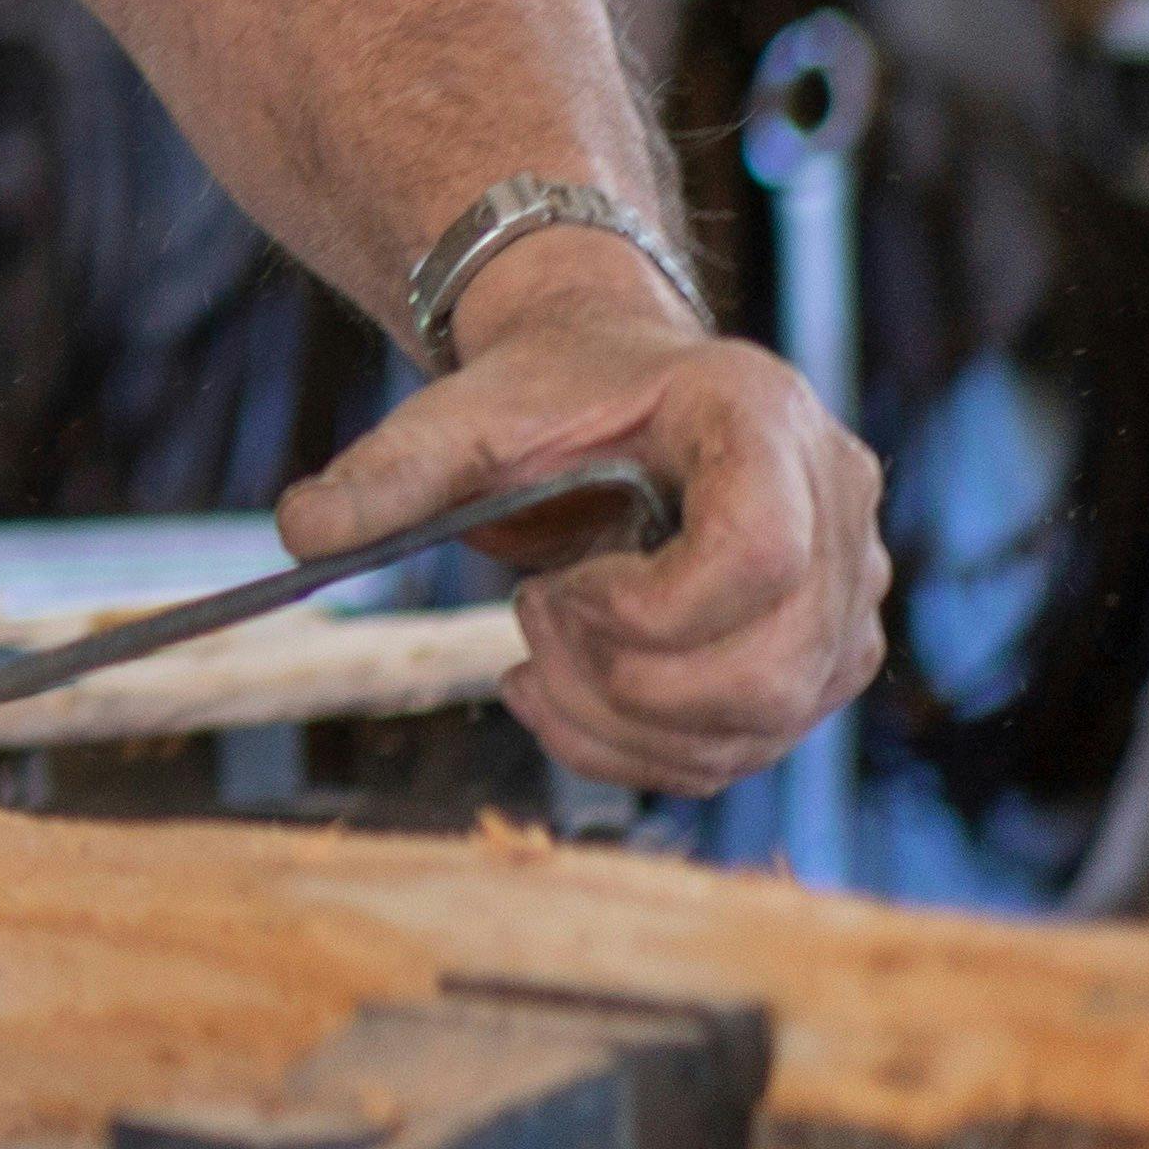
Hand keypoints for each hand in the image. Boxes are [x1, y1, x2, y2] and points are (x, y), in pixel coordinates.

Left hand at [285, 258, 883, 796]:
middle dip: (630, 684)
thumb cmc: (544, 397)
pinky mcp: (823, 655)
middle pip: (775, 666)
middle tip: (533, 625)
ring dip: (628, 729)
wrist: (609, 394)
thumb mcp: (459, 416)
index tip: (556, 593)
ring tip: (537, 664)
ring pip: (768, 725)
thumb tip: (302, 533)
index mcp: (759, 414)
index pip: (759, 556)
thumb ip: (388, 474)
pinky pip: (752, 748)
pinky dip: (645, 753)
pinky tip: (563, 701)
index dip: (652, 611)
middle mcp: (838, 502)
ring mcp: (846, 588)